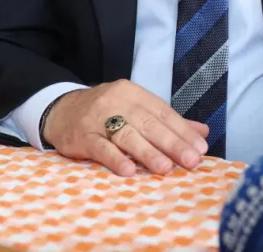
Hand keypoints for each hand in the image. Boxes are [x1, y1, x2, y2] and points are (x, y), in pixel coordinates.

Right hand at [42, 80, 210, 176]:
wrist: (61, 110)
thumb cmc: (106, 111)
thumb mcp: (136, 108)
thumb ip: (167, 121)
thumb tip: (201, 133)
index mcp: (134, 93)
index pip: (163, 112)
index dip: (183, 131)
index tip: (200, 148)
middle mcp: (117, 102)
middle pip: (148, 124)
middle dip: (172, 143)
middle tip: (191, 161)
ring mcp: (97, 119)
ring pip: (126, 135)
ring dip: (148, 152)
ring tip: (166, 167)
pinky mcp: (82, 136)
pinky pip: (100, 148)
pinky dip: (115, 159)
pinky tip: (129, 170)